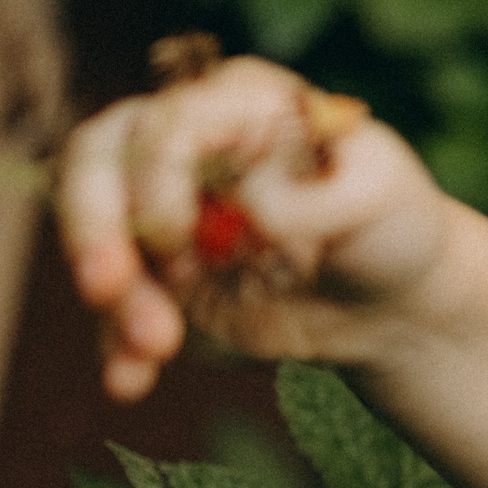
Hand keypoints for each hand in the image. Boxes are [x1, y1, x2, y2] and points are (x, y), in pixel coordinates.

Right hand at [56, 52, 456, 400]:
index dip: (153, 178)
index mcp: (238, 106)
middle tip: (106, 288)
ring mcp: (165, 215)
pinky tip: (129, 381)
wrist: (395, 303)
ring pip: (97, 237)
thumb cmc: (394, 226)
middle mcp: (186, 149)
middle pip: (98, 159)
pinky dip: (115, 344)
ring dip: (111, 298)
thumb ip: (319, 194)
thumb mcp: (382, 195)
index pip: (164, 124)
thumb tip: (249, 202)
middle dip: (92, 224)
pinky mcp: (162, 281)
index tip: (174, 238)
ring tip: (153, 348)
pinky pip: (118, 308)